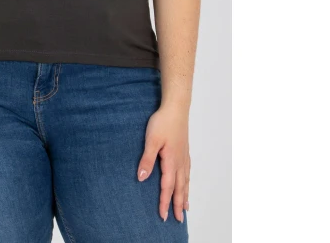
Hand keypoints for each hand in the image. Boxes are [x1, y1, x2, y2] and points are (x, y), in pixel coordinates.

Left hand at [136, 105, 189, 222]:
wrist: (176, 108)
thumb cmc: (163, 122)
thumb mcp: (151, 140)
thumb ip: (146, 160)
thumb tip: (141, 178)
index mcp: (171, 161)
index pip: (167, 187)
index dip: (164, 202)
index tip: (163, 216)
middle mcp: (180, 162)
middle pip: (180, 188)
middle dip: (178, 205)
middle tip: (178, 220)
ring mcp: (184, 157)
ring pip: (185, 181)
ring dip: (185, 196)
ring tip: (185, 208)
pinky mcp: (184, 151)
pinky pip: (187, 173)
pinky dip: (187, 183)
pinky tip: (186, 183)